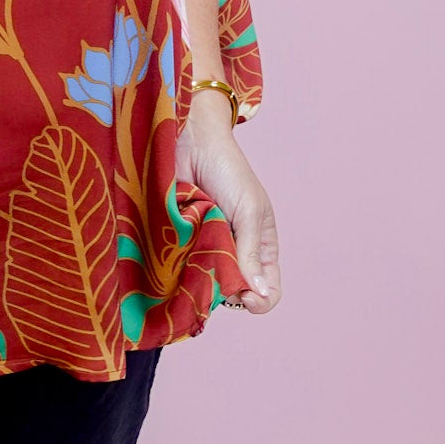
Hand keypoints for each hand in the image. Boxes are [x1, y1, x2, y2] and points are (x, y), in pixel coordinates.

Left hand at [176, 91, 282, 314]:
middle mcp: (233, 253)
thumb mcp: (249, 211)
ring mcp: (205, 249)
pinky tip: (177, 257)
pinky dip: (179, 268)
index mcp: (260, 247)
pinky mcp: (179, 243)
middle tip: (215, 273)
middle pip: (234, 294)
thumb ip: (251, 252)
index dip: (260, 301)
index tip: (245, 297)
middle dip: (227, 292)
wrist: (189, 143)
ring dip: (201, 280)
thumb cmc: (227, 171)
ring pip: (205, 285)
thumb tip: (259, 294)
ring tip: (195, 260)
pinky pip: (179, 269)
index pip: (267, 290)